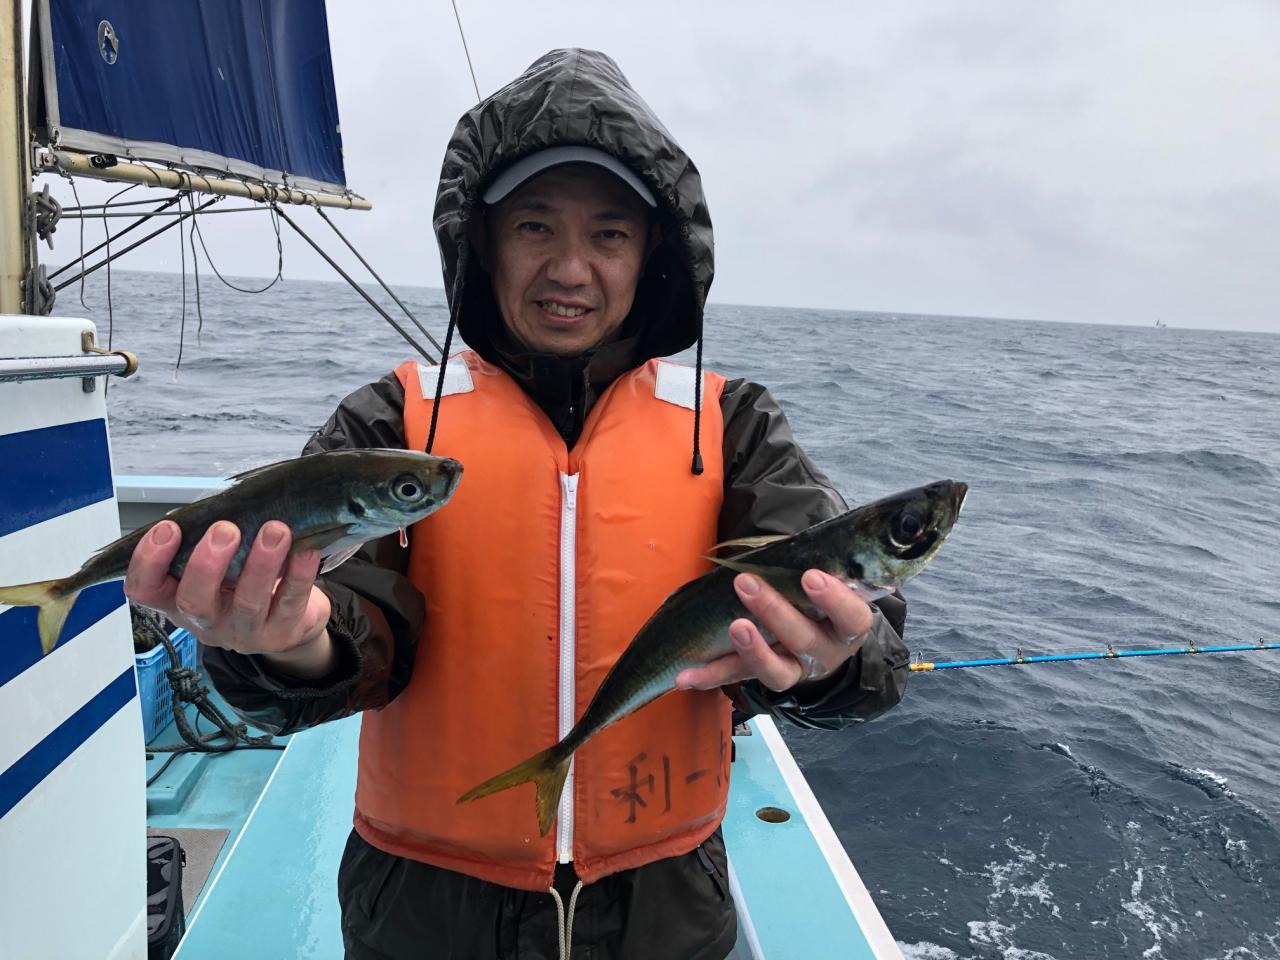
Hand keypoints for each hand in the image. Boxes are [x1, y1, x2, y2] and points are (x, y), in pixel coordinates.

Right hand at [124, 519, 336, 677]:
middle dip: (207, 563)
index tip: (167, 528)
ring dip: (261, 564)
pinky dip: (299, 574)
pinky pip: (290, 602)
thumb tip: (212, 506)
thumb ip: (207, 539)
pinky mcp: (281, 632)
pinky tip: (306, 550)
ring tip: (276, 530)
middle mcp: (206, 619)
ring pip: (248, 603)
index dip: (148, 561)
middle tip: (225, 529)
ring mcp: (244, 631)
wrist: (288, 622)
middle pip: (194, 601)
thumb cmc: (242, 580)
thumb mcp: (216, 564)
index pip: (145, 589)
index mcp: (177, 598)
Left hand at [675, 570, 872, 692]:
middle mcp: (826, 653)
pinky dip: (710, 676)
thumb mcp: (828, 580)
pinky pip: (738, 678)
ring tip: (733, 626)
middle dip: (774, 611)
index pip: (851, 616)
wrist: (823, 640)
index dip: (834, 599)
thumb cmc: (820, 597)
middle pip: (805, 639)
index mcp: (848, 625)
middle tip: (746, 583)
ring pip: (777, 671)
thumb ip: (809, 567)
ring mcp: (796, 670)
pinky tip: (686, 676)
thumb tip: (783, 543)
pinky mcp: (766, 677)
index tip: (811, 577)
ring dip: (751, 649)